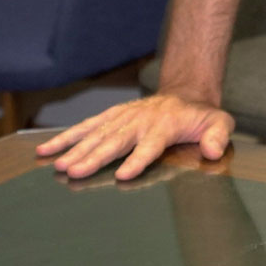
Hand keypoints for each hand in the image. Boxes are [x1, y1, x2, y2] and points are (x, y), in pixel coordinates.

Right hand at [35, 92, 233, 180]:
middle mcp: (139, 121)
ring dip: (75, 149)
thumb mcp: (219, 122)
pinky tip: (45, 150)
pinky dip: (65, 137)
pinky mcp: (110, 117)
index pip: (150, 145)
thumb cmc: (200, 115)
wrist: (185, 92)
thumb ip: (218, 136)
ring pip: (96, 134)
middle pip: (115, 142)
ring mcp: (122, 117)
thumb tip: (214, 150)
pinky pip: (85, 127)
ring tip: (57, 164)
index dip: (138, 159)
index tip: (124, 174)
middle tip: (74, 171)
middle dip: (94, 157)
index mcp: (164, 126)